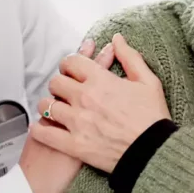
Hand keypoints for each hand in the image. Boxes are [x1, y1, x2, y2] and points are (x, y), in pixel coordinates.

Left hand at [30, 33, 169, 173]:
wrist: (155, 153)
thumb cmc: (153, 117)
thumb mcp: (148, 81)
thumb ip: (130, 57)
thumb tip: (116, 39)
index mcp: (100, 80)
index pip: (71, 62)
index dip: (69, 64)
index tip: (72, 70)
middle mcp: (85, 98)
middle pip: (55, 82)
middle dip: (60, 84)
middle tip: (65, 90)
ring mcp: (77, 122)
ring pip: (46, 105)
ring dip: (49, 105)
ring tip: (55, 109)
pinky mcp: (74, 145)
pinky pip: (45, 134)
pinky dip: (38, 130)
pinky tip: (39, 128)